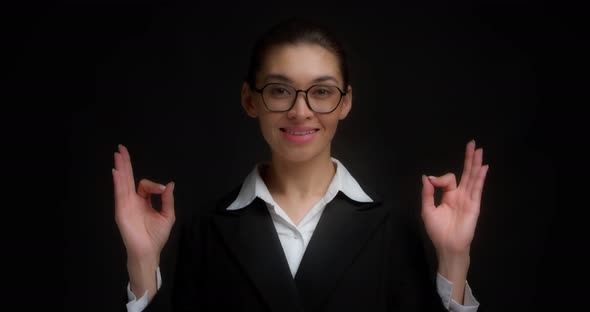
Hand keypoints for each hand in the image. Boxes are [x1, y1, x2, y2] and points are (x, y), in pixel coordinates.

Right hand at [112, 144, 174, 263]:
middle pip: (128, 178)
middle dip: (125, 163)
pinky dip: (118, 182)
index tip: (162, 190)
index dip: (154, 185)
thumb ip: (167, 200)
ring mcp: (126, 205)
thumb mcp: (167, 215)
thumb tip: (169, 184)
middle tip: (121, 148)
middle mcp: (132, 201)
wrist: (148, 251)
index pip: (144, 185)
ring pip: (123, 182)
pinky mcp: (122, 211)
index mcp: (143, 201)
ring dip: (121, 168)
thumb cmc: (156, 236)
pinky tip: (117, 172)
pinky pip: (120, 194)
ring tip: (118, 154)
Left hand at [420, 140, 488, 256]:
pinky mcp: (474, 205)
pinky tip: (483, 167)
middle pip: (466, 173)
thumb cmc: (437, 230)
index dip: (439, 178)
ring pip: (472, 178)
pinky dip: (480, 178)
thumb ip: (427, 193)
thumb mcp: (427, 210)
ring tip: (479, 150)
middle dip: (469, 159)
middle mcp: (460, 195)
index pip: (448, 179)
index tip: (432, 181)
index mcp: (449, 196)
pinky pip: (477, 189)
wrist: (447, 246)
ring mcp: (468, 199)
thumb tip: (426, 176)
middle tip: (472, 143)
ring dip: (475, 163)